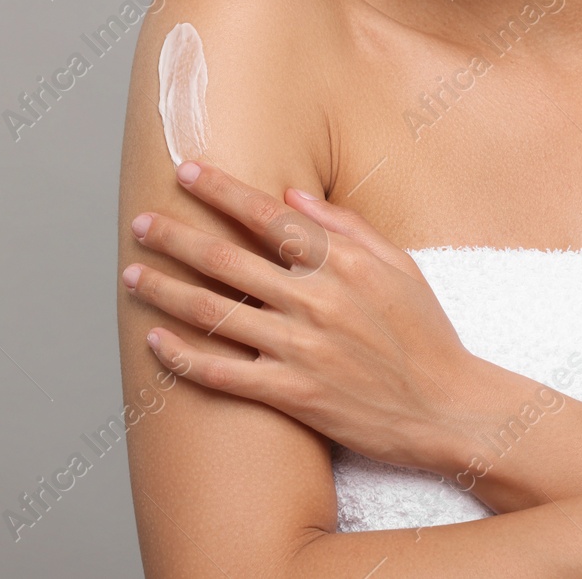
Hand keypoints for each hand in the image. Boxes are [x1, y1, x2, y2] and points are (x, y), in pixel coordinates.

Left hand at [121, 160, 485, 473]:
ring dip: (165, 290)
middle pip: (226, 258)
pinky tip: (156, 340)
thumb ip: (346, 226)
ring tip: (133, 275)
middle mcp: (317, 299)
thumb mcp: (400, 265)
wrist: (449, 410)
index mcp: (343, 262)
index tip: (186, 171)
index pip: (267, 214)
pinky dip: (183, 357)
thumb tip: (292, 194)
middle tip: (141, 223)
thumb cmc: (426, 336)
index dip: (220, 190)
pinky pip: (222, 374)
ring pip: (213, 313)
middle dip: (175, 236)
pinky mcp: (292, 395)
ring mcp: (301, 349)